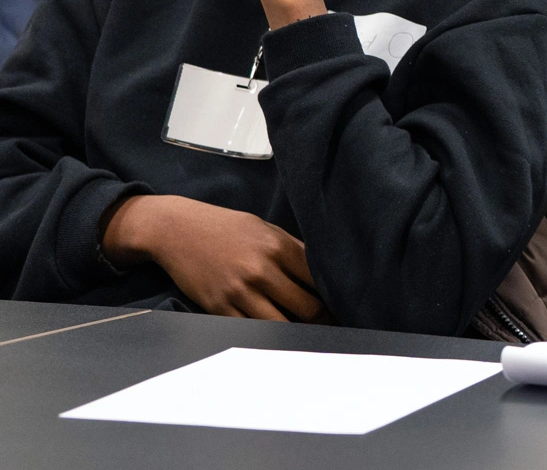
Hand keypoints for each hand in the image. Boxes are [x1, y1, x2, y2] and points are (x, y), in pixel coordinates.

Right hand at [101, 195, 322, 322]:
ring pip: (281, 327)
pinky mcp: (218, 308)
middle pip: (307, 308)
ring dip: (297, 336)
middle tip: (334, 328)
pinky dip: (266, 339)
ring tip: (310, 340)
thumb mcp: (266, 229)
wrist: (176, 229)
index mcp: (279, 247)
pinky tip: (277, 341)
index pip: (321, 280)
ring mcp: (239, 292)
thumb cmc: (227, 228)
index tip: (347, 306)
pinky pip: (249, 332)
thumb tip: (326, 272)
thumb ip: (294, 250)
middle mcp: (261, 270)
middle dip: (324, 321)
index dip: (337, 296)